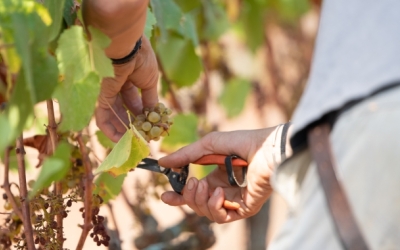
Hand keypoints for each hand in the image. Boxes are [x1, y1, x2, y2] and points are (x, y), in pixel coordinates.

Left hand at [95, 36, 158, 141]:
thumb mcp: (150, 82)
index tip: (149, 127)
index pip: (134, 100)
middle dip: (132, 124)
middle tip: (140, 138)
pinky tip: (118, 140)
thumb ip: (150, 98)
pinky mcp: (100, 97)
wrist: (126, 49)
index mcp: (131, 78)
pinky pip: (103, 116)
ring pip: (113, 115)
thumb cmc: (141, 60)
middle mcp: (118, 85)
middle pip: (123, 109)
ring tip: (130, 143)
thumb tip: (153, 113)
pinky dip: (109, 129)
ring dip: (121, 130)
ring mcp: (108, 91)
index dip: (142, 114)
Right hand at [158, 128, 279, 222]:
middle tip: (191, 184)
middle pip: (197, 204)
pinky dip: (215, 206)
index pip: (194, 193)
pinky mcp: (244, 209)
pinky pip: (221, 217)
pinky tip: (219, 192)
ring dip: (199, 201)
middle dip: (188, 197)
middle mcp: (224, 191)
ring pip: (206, 212)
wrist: (266, 148)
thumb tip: (162, 162)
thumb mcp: (207, 145)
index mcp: (216, 178)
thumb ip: (185, 155)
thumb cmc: (241, 142)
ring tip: (204, 185)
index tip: (165, 195)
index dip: (178, 196)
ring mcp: (234, 201)